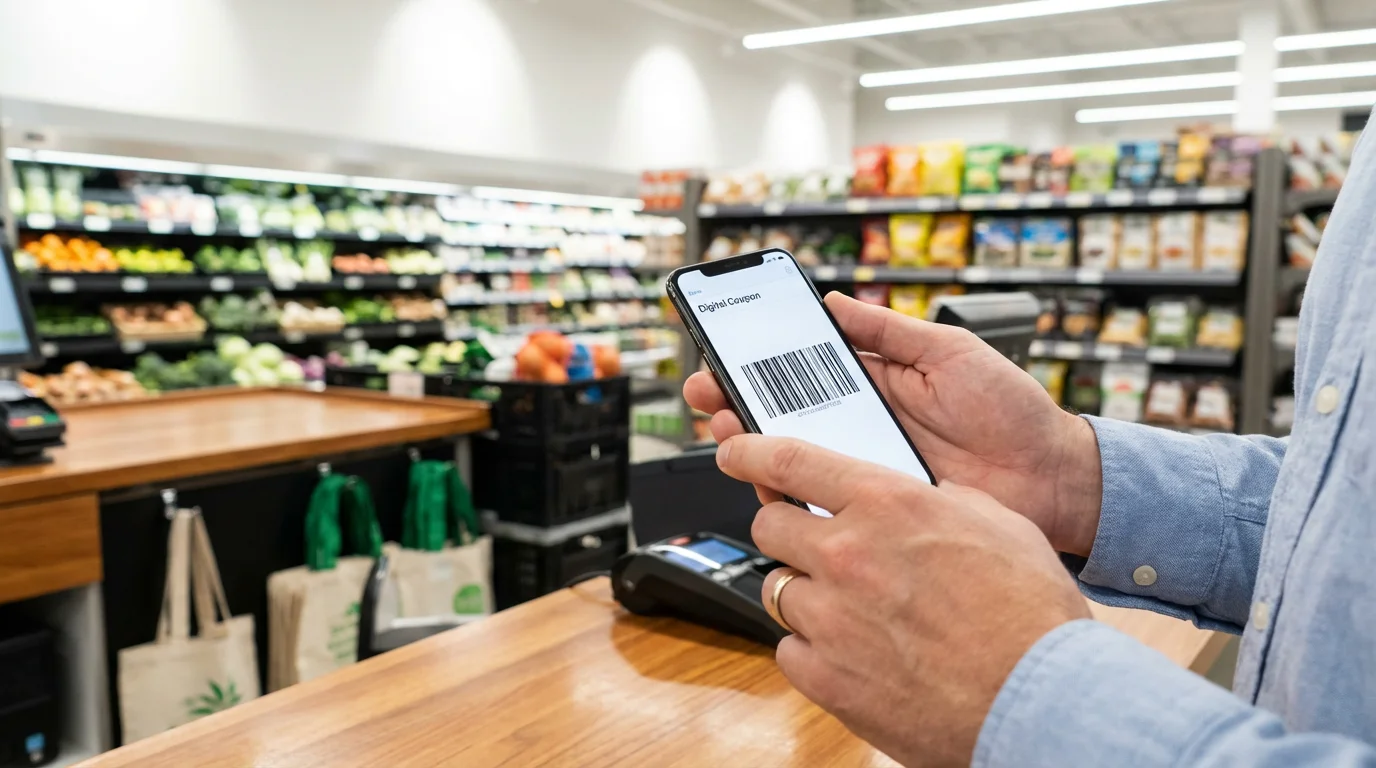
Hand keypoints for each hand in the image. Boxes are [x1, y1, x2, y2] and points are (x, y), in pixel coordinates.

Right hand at [684, 292, 1101, 555]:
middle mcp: (862, 426)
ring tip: (729, 429)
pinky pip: (823, 502)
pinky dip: (791, 492)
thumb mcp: (949, 351)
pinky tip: (769, 478)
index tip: (721, 351)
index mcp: (874, 383)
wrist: (1054, 477)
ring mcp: (866, 469)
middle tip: (707, 394)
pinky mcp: (876, 509)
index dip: (758, 362)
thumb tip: (830, 299)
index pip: (801, 370)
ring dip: (754, 444)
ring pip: (794, 459)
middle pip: (784, 415)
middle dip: (737, 402)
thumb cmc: (1012, 410)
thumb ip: (888, 330)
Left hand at [717, 434, 1090, 766]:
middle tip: (815, 547)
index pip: (790, 461)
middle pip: (769, 525)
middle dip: (787, 532)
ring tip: (850, 609)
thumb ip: (940, 501)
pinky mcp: (824, 676)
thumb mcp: (998, 524)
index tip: (733, 450)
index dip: (750, 451)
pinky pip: (789, 649)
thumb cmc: (1031, 616)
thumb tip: (921, 498)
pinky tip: (854, 653)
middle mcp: (847, 555)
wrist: (1042, 701)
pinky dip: (813, 649)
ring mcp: (830, 618)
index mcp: (888, 505)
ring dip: (805, 593)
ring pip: (776, 589)